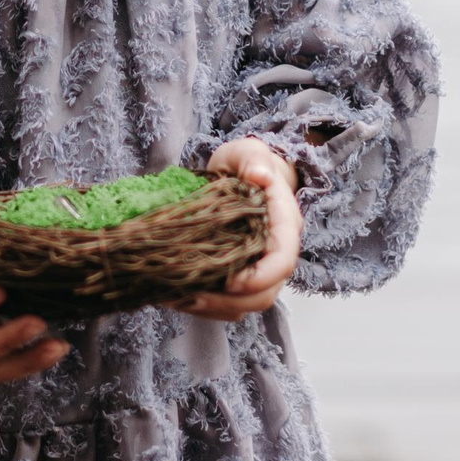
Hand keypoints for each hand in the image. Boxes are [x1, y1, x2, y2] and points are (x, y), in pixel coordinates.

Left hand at [170, 137, 302, 320]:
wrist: (244, 175)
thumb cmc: (246, 164)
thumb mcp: (248, 152)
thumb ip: (254, 159)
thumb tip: (260, 175)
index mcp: (284, 225)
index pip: (282, 261)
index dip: (260, 277)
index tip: (230, 281)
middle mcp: (275, 253)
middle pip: (264, 294)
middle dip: (228, 301)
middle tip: (190, 297)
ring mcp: (258, 268)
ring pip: (244, 305)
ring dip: (212, 308)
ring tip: (175, 299)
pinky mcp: (240, 277)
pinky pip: (228, 304)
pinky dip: (204, 306)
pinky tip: (176, 296)